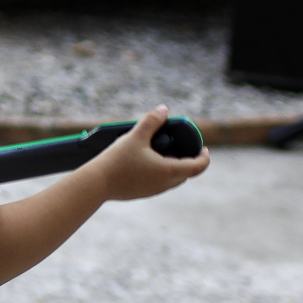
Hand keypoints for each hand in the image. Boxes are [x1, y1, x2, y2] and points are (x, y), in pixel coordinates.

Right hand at [93, 105, 209, 200]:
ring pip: (173, 179)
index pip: (197, 167)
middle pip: (186, 173)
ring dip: (174, 166)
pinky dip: (161, 172)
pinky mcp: (143, 193)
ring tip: (163, 151)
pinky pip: (160, 183)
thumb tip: (164, 109)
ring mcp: (154, 190)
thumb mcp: (136, 136)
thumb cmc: (117, 160)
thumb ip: (151, 121)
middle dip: (188, 160)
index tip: (204, 148)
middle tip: (182, 146)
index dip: (204, 157)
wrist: (97, 183)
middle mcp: (164, 184)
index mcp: (169, 170)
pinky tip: (147, 161)